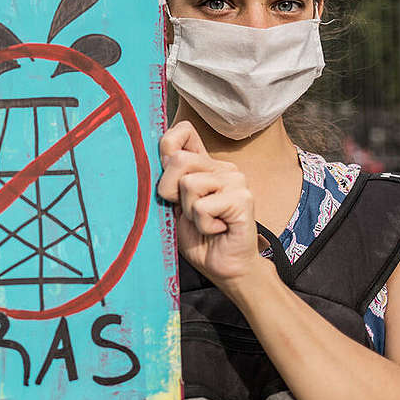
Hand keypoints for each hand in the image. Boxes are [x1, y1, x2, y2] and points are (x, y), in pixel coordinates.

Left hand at [157, 120, 263, 288]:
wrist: (224, 267)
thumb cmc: (199, 238)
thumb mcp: (174, 205)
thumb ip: (168, 178)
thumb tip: (156, 154)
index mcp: (204, 165)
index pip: (184, 131)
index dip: (168, 145)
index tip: (168, 175)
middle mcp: (222, 167)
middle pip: (178, 160)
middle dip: (171, 192)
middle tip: (189, 212)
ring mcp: (235, 180)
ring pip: (188, 184)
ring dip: (189, 212)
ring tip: (206, 221)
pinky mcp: (243, 198)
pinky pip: (203, 206)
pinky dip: (203, 225)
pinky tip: (218, 229)